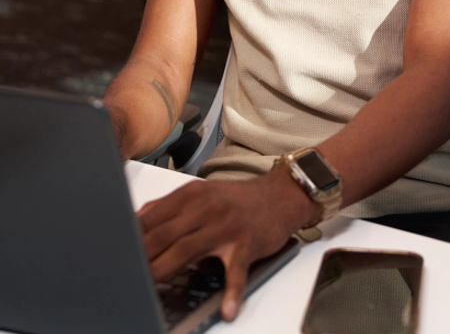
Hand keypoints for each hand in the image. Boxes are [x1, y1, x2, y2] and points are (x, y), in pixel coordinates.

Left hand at [137, 169, 312, 320]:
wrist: (280, 195)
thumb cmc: (236, 200)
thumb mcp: (202, 193)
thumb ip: (171, 207)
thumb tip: (138, 219)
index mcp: (191, 195)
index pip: (153, 218)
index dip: (132, 238)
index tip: (115, 254)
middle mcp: (206, 208)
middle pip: (164, 235)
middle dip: (141, 257)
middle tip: (123, 275)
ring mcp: (226, 226)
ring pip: (188, 251)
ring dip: (165, 270)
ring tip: (148, 290)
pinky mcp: (247, 244)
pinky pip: (236, 272)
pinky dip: (231, 292)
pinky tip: (226, 309)